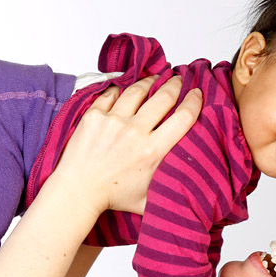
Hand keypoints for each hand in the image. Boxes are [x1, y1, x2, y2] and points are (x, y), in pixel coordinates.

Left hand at [51, 76, 201, 216]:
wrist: (78, 191)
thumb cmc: (111, 196)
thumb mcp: (150, 198)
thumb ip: (171, 189)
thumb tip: (193, 186)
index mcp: (153, 151)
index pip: (183, 117)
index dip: (194, 101)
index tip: (197, 94)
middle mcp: (134, 132)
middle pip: (163, 96)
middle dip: (174, 84)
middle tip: (178, 79)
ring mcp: (113, 121)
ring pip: (137, 90)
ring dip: (149, 81)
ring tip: (155, 78)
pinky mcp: (94, 116)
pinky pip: (110, 94)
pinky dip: (120, 90)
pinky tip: (125, 89)